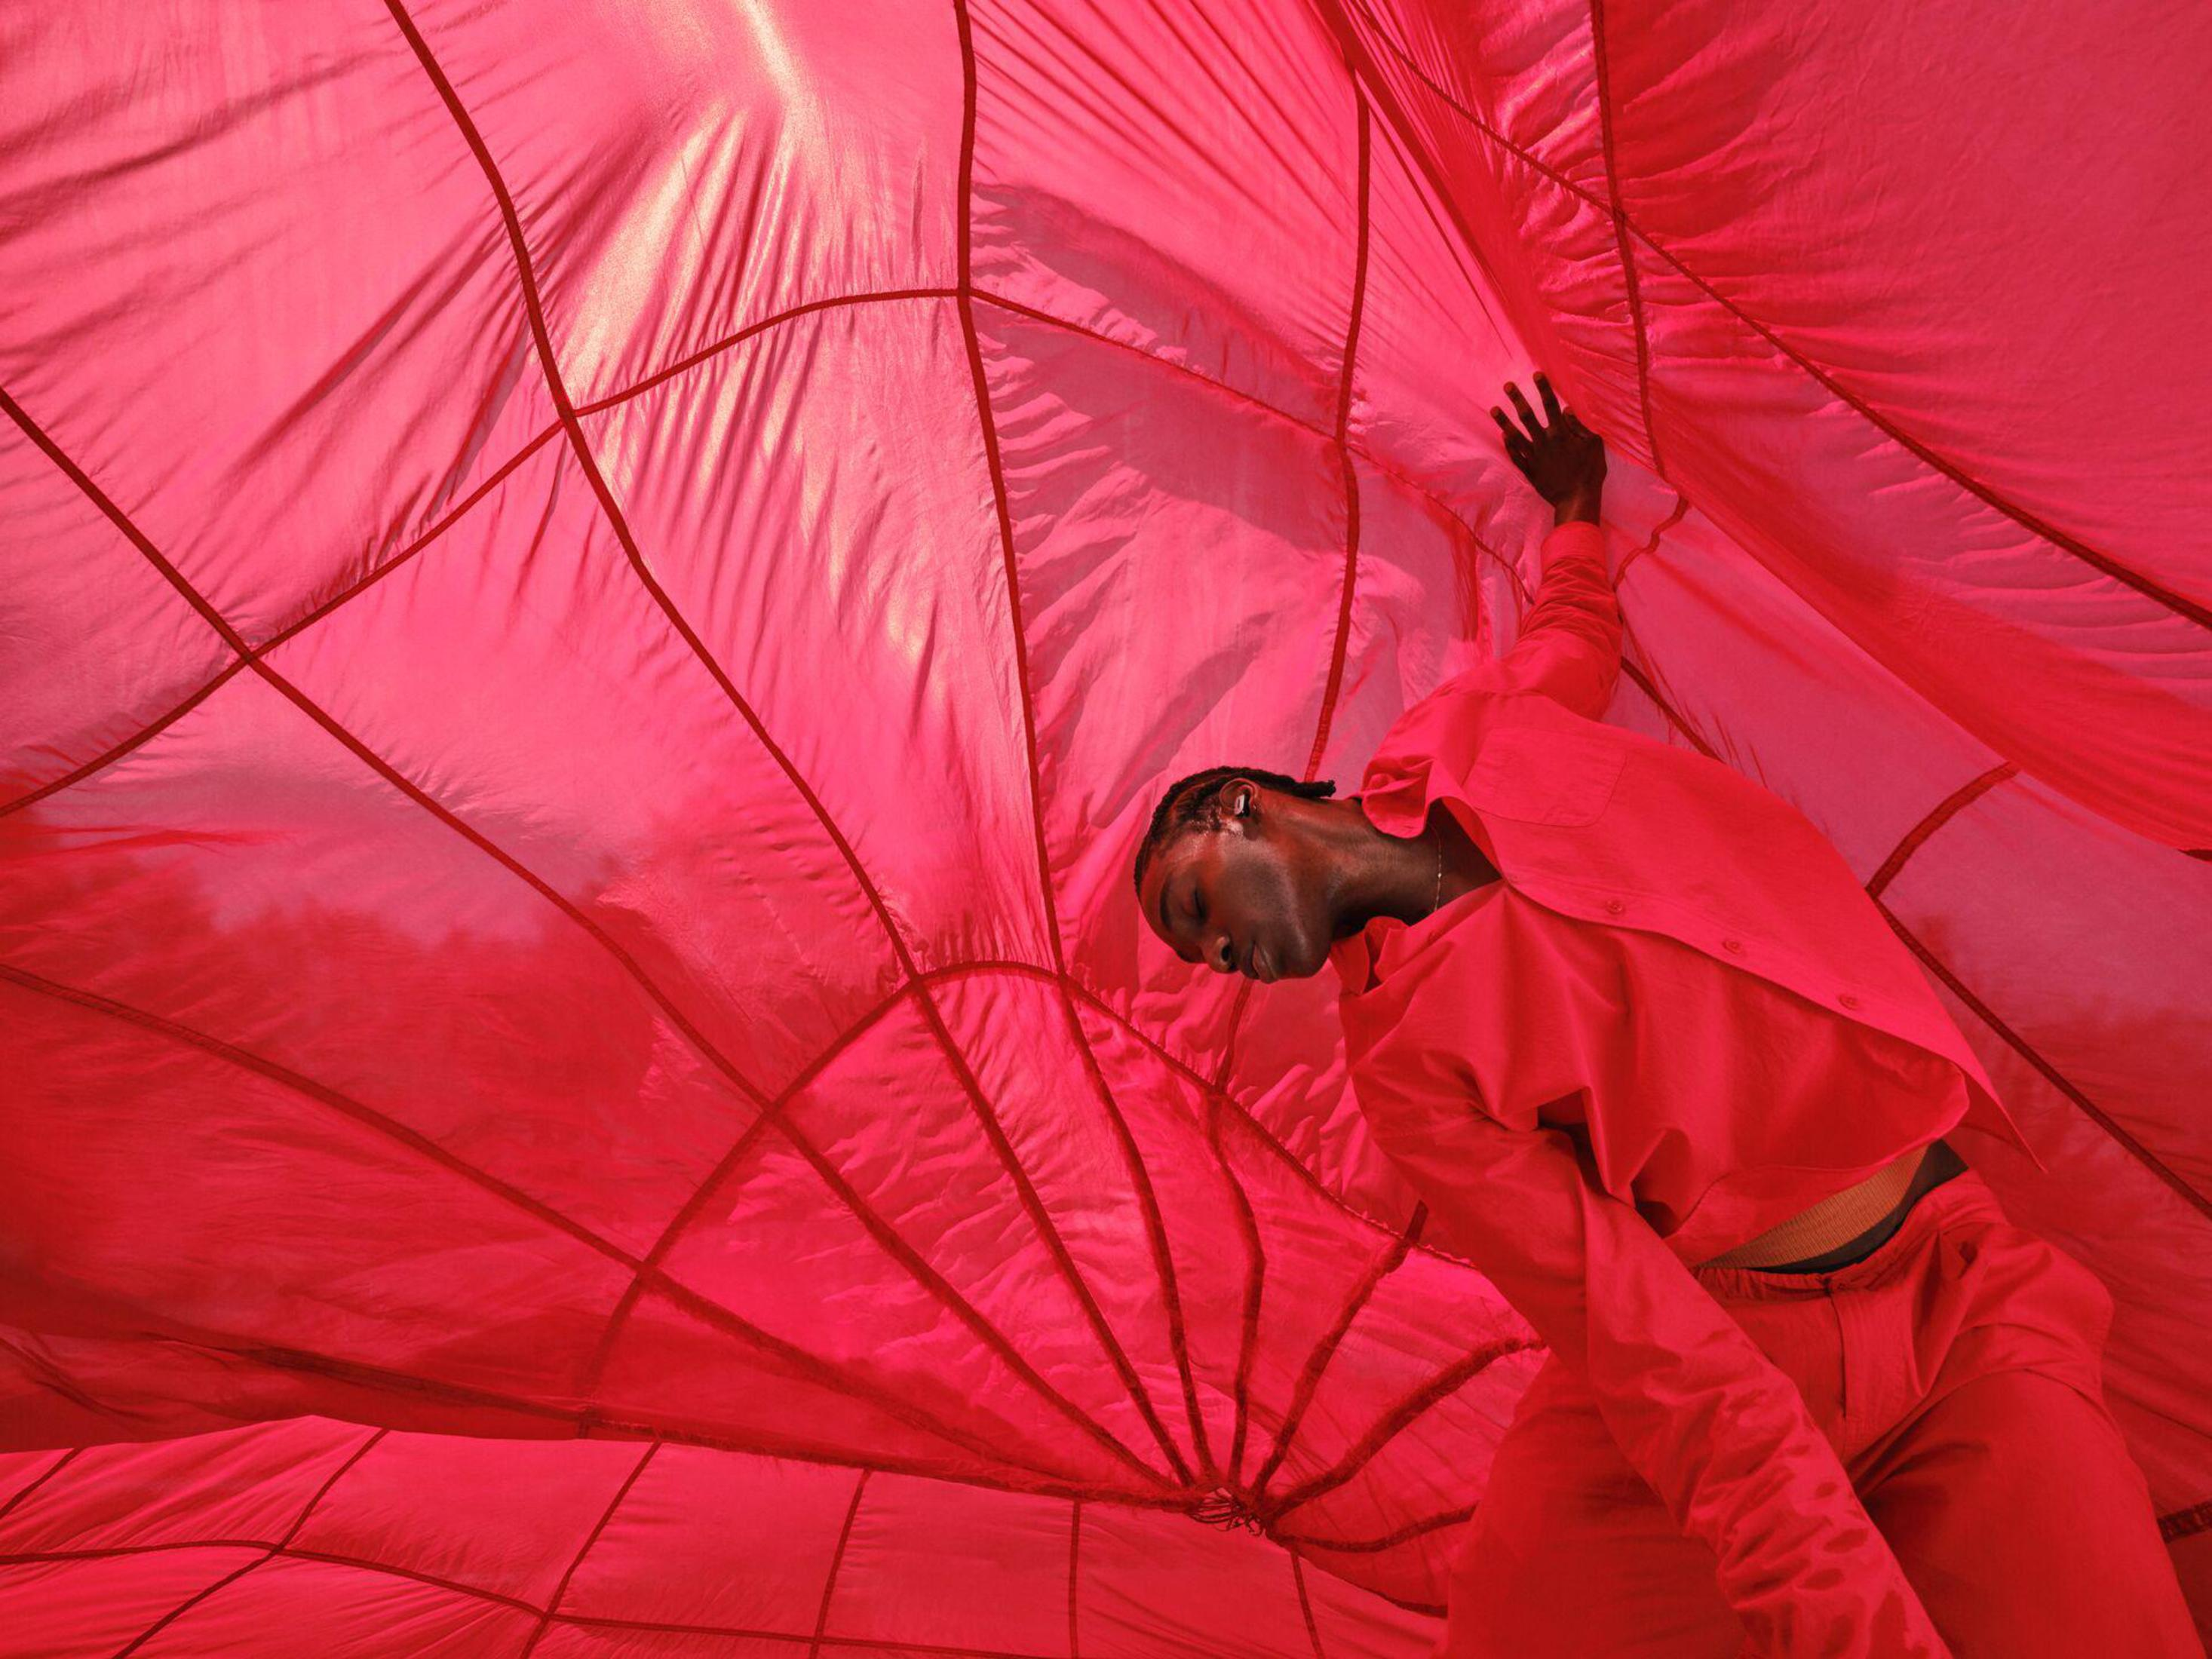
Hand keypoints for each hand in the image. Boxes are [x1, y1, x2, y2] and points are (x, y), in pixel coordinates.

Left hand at [1492, 374, 1603, 525]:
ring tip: (1494, 409)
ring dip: (1504, 421)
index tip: (1536, 374)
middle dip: (1517, 399)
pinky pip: (1516, 456)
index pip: (1550, 405)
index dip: (1543, 389)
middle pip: (1527, 416)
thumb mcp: (1594, 445)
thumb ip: (1580, 426)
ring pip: (1515, 435)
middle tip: (1507, 385)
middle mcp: (1544, 442)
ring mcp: (1534, 457)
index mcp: (1560, 434)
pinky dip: (1509, 446)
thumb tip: (1566, 411)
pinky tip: (1502, 436)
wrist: (1576, 500)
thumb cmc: (1590, 472)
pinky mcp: (1530, 471)